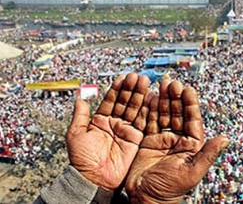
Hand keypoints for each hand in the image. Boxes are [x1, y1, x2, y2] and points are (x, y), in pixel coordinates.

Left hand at [66, 73, 153, 190]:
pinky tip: (152, 99)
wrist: (95, 179)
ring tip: (145, 82)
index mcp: (100, 121)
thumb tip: (79, 98)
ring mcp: (126, 131)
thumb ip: (80, 116)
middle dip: (131, 89)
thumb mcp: (76, 135)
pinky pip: (143, 122)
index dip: (117, 89)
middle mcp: (115, 124)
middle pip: (125, 102)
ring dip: (141, 96)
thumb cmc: (82, 160)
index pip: (111, 100)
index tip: (123, 77)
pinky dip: (148, 111)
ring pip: (135, 109)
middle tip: (137, 77)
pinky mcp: (136, 139)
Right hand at [125, 80, 229, 202]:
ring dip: (163, 99)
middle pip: (178, 113)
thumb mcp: (192, 172)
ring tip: (162, 84)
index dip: (191, 104)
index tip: (188, 89)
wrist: (146, 199)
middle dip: (175, 97)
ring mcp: (163, 139)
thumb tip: (227, 138)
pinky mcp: (148, 140)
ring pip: (164, 114)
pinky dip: (149, 109)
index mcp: (192, 145)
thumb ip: (208, 154)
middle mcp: (178, 139)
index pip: (193, 120)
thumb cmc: (170, 189)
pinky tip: (149, 96)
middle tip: (172, 82)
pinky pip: (149, 121)